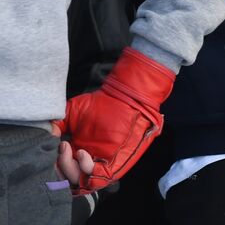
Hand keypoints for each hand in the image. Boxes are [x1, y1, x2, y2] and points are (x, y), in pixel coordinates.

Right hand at [55, 48, 174, 192]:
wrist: (123, 96)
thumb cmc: (99, 103)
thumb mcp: (71, 113)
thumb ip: (57, 125)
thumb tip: (45, 138)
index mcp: (79, 154)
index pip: (63, 172)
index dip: (55, 166)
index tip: (53, 147)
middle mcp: (91, 162)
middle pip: (71, 180)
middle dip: (61, 168)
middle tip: (62, 148)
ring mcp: (103, 164)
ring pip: (83, 182)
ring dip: (71, 170)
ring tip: (71, 150)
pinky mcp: (117, 163)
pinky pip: (100, 177)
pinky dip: (87, 169)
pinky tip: (81, 152)